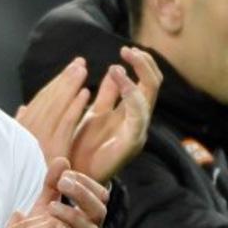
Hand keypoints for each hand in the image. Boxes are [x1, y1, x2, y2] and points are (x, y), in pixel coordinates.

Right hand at [16, 57, 89, 164]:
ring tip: (83, 72)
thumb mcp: (14, 149)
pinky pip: (65, 126)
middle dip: (64, 80)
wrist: (16, 200)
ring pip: (57, 109)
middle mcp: (27, 135)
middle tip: (79, 64)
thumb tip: (21, 109)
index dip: (54, 85)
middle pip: (48, 102)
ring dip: (70, 87)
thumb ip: (19, 127)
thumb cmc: (13, 174)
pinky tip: (86, 95)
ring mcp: (39, 142)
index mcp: (19, 132)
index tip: (68, 72)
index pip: (39, 103)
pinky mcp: (51, 152)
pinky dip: (75, 109)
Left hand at [18, 159, 109, 227]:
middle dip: (83, 194)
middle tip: (63, 183)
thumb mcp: (42, 208)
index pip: (99, 195)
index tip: (67, 173)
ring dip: (73, 214)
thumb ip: (51, 186)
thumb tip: (61, 159)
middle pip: (100, 210)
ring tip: (52, 206)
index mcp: (85, 215)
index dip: (87, 182)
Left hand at [65, 47, 160, 183]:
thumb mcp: (92, 115)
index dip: (139, 64)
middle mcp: (136, 120)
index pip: (144, 82)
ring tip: (117, 67)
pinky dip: (132, 97)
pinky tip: (120, 84)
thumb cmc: (81, 148)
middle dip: (144, 65)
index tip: (125, 49)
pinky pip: (138, 117)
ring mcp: (136, 131)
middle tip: (127, 50)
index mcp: (127, 112)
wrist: (75, 179)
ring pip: (149, 97)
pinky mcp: (131, 144)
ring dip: (136, 78)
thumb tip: (111, 69)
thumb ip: (105, 96)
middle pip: (153, 85)